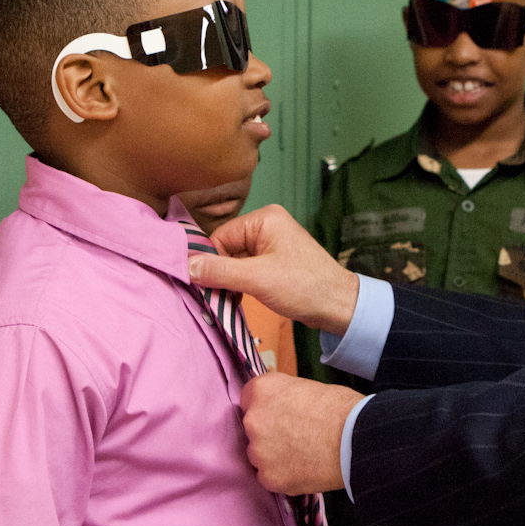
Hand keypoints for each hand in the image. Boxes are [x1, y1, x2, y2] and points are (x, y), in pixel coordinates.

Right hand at [189, 205, 360, 335]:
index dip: (210, 263)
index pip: (219, 237)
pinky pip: (247, 270)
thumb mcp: (257, 279)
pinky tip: (239, 299)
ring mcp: (272, 244)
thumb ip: (219, 271)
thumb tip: (184, 265)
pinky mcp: (275, 262)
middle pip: (225, 249)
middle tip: (215, 297)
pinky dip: (240, 285)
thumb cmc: (305, 287)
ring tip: (228, 300)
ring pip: (235, 262)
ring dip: (229, 282)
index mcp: (265, 219)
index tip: (202, 286)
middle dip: (220, 274)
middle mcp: (267, 226)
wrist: (339, 306)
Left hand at [242, 372, 361, 493]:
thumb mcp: (308, 387)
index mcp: (262, 390)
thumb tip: (284, 407)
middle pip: (253, 428)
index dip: (267, 407)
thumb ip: (286, 398)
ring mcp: (259, 451)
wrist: (356, 439)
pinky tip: (305, 469)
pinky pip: (270, 477)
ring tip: (304, 454)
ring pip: (260, 455)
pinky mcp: (269, 477)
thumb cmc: (341, 409)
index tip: (280, 414)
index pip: (249, 399)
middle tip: (297, 436)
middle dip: (269, 432)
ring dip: (274, 455)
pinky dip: (284, 475)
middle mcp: (253, 420)